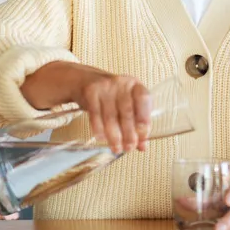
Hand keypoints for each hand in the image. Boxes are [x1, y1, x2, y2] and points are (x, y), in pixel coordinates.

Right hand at [21, 62, 151, 154]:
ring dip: (114, 136)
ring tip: (116, 148)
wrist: (85, 80)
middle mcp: (121, 83)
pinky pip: (95, 115)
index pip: (144, 99)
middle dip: (129, 134)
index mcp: (135, 85)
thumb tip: (142, 147)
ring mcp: (105, 86)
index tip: (143, 136)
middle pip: (127, 111)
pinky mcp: (90, 92)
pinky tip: (101, 138)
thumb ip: (136, 123)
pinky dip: (99, 129)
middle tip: (129, 148)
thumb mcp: (126, 104)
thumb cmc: (111, 96)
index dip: (144, 118)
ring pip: (111, 116)